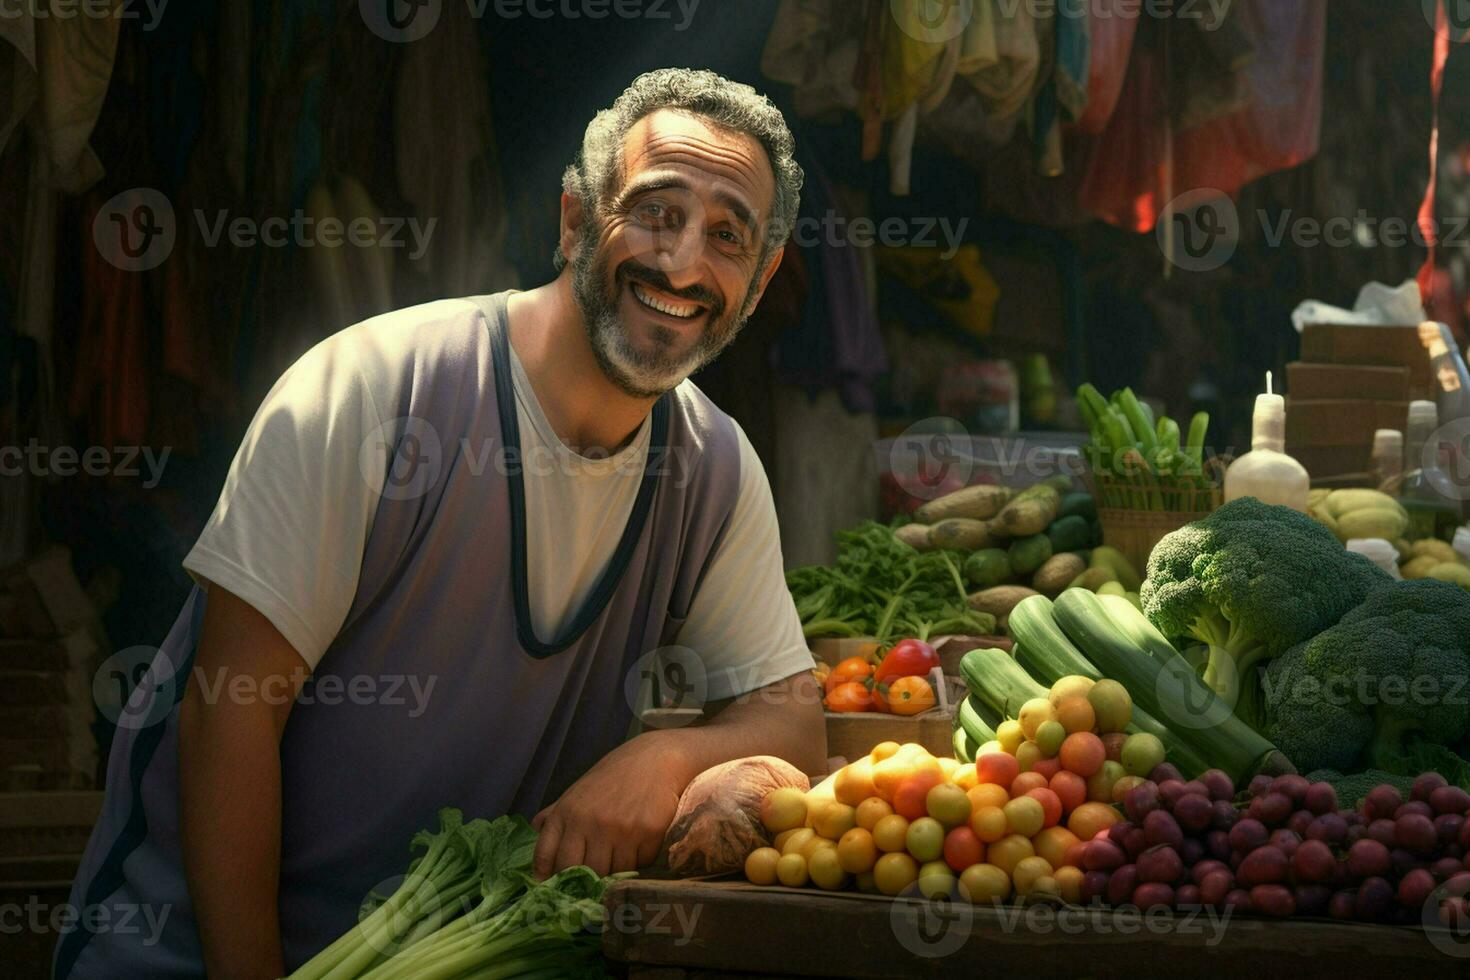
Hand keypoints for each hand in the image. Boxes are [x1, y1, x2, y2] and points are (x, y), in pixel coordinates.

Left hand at [532, 732, 687, 877]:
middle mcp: (589, 822)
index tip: (555, 884)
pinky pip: (639, 865)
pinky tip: (640, 845)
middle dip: (586, 879)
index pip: (546, 855)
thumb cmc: (614, 776)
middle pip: (579, 872)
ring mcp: (618, 829)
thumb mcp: (578, 791)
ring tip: (621, 855)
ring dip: (615, 870)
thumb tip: (534, 830)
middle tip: (595, 877)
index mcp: (566, 812)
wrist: (656, 759)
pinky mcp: (646, 833)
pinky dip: (639, 861)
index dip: (548, 875)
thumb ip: (555, 813)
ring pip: (610, 873)